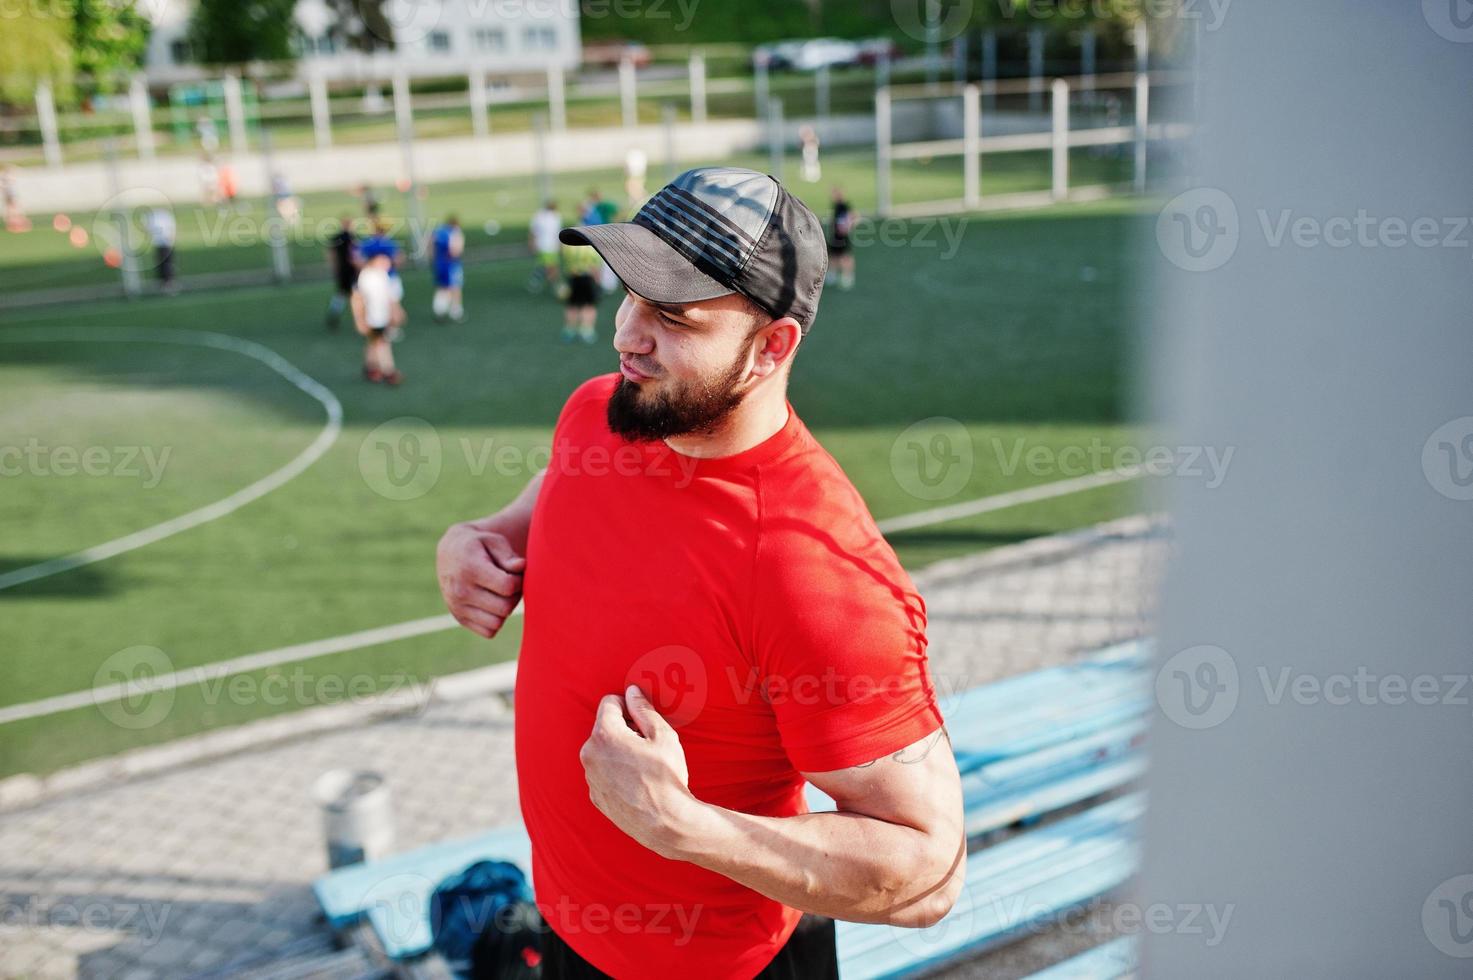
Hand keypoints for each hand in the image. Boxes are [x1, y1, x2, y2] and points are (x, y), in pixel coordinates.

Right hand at [436, 523, 524, 637]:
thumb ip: (508, 556)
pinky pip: (489, 632)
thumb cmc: (478, 546)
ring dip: (506, 610)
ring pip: (497, 623)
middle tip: (511, 584)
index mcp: (470, 569)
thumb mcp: (493, 541)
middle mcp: (460, 591)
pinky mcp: (459, 618)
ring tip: (502, 594)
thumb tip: (522, 567)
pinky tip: (494, 604)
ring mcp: (457, 607)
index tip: (516, 573)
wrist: (450, 553)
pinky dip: (496, 621)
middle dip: (514, 596)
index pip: (507, 587)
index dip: (519, 581)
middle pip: (505, 607)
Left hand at [580, 686, 699, 859]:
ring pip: (603, 751)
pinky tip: (637, 782)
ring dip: (619, 751)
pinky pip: (603, 773)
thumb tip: (632, 692)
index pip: (610, 703)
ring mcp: (591, 777)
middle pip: (605, 727)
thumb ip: (643, 710)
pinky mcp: (595, 796)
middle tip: (648, 743)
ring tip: (644, 766)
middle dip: (624, 729)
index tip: (643, 719)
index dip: (629, 706)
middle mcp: (590, 754)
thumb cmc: (665, 777)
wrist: (665, 823)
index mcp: (604, 735)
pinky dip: (616, 772)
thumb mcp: (662, 736)